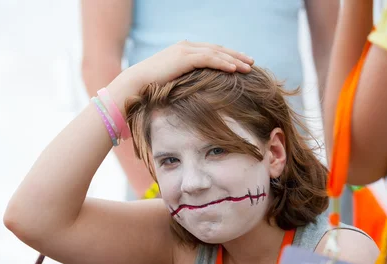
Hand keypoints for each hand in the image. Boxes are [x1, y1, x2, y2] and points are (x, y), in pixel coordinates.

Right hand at [107, 41, 253, 107]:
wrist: (135, 83)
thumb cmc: (150, 87)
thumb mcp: (172, 82)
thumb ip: (185, 81)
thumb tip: (195, 93)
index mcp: (183, 50)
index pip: (211, 51)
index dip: (228, 56)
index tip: (241, 63)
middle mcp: (186, 47)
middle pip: (217, 49)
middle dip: (235, 55)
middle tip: (251, 62)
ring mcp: (185, 50)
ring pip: (216, 53)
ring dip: (234, 60)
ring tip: (248, 67)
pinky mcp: (184, 58)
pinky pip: (208, 59)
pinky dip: (222, 63)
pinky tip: (234, 70)